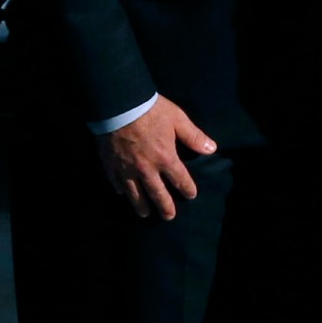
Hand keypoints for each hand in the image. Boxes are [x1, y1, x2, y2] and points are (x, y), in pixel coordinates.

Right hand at [95, 97, 215, 219]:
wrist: (118, 105)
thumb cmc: (151, 110)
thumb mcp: (177, 119)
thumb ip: (194, 136)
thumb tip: (212, 149)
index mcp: (166, 158)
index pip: (180, 180)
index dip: (187, 189)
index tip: (191, 196)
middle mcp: (146, 169)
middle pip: (157, 194)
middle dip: (164, 207)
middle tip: (168, 217)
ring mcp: (126, 169)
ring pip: (134, 193)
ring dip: (140, 205)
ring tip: (144, 214)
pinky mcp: (109, 164)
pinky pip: (116, 181)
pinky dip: (120, 189)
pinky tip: (121, 193)